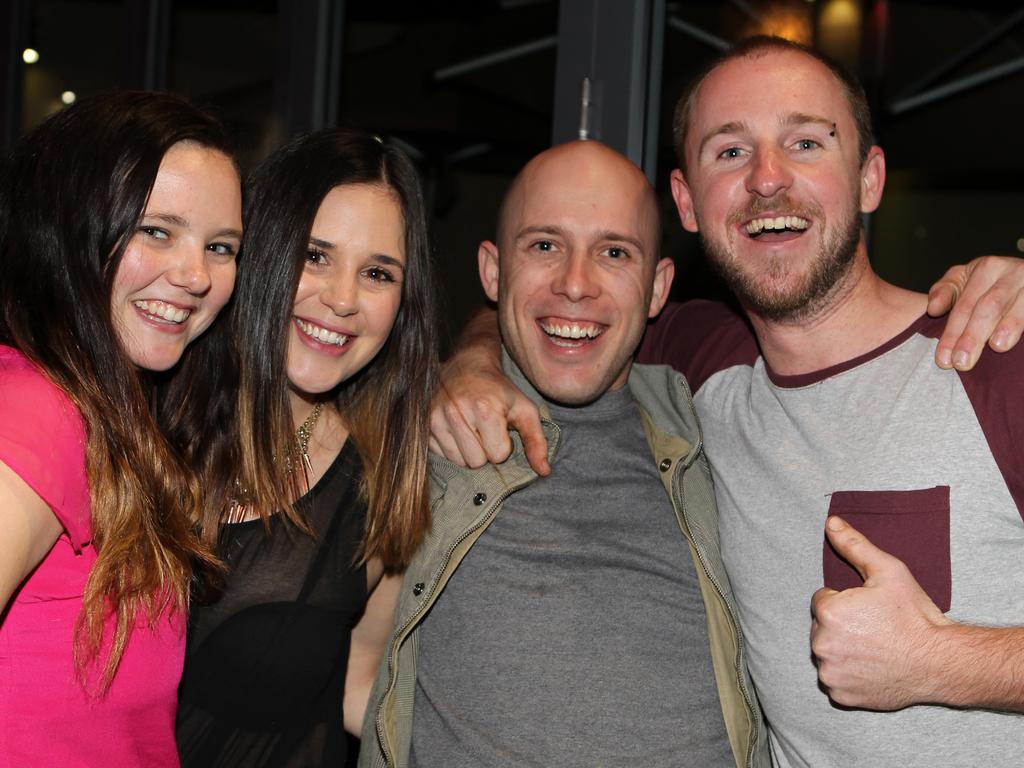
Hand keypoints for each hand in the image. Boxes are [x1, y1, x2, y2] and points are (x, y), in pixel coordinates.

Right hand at [429, 352, 549, 474]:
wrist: (467, 366)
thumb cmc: (500, 391)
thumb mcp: (525, 410)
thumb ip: (537, 441)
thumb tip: (544, 472)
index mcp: (486, 410)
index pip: (497, 456)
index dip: (503, 445)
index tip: (501, 428)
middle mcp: (457, 414)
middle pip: (476, 462)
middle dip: (485, 450)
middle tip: (486, 429)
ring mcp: (437, 418)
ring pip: (458, 461)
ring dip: (468, 450)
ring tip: (472, 428)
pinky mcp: (425, 423)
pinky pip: (442, 454)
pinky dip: (452, 446)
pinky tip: (458, 428)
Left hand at [810, 516, 953, 709]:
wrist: (940, 661)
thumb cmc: (914, 615)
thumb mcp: (888, 572)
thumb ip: (854, 546)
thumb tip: (831, 523)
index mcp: (827, 612)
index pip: (822, 600)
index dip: (846, 602)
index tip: (869, 610)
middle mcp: (821, 644)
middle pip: (822, 627)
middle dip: (842, 626)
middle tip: (874, 629)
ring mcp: (830, 672)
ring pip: (828, 653)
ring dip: (843, 650)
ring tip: (874, 648)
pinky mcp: (841, 694)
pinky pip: (836, 680)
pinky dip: (849, 675)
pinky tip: (872, 668)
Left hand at [928, 256, 1023, 369]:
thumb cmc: (989, 282)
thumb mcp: (964, 279)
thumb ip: (945, 292)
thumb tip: (933, 308)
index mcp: (987, 267)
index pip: (965, 305)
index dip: (952, 333)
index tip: (943, 359)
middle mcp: (1013, 272)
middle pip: (990, 307)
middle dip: (973, 336)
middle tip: (962, 362)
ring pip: (1019, 308)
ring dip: (1008, 327)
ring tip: (997, 347)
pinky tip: (1021, 344)